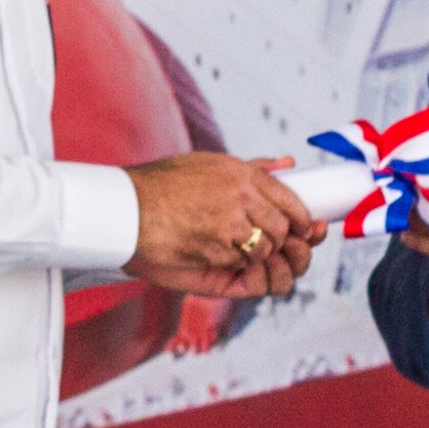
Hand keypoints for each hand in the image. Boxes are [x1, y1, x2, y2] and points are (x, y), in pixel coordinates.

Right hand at [124, 153, 326, 298]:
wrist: (127, 210)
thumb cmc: (163, 187)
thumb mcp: (210, 165)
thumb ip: (253, 167)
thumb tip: (289, 161)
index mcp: (241, 173)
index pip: (291, 199)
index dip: (300, 220)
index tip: (301, 230)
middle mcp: (241, 196)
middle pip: (282, 230)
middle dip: (278, 244)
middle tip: (261, 246)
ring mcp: (230, 224)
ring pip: (265, 250)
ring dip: (253, 256)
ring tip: (229, 249)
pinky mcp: (218, 249)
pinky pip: (241, 265)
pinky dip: (233, 266)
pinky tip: (213, 256)